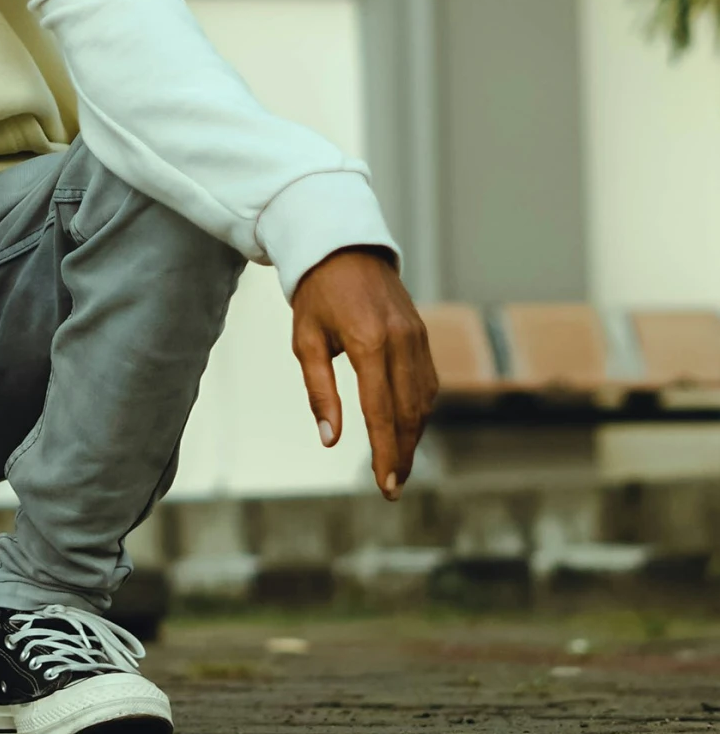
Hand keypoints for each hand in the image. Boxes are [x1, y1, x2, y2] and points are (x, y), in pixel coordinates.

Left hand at [290, 248, 436, 499]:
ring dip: (414, 436)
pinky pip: (428, 382)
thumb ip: (319, 391)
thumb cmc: (316, 295)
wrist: (343, 247)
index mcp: (368, 342)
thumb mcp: (305, 340)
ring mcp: (417, 337)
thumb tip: (330, 439)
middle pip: (409, 413)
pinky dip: (420, 410)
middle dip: (403, 454)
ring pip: (424, 401)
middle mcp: (400, 341)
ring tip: (397, 464)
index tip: (386, 486)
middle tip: (393, 486)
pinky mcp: (423, 334)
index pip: (382, 412)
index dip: (385, 453)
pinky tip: (407, 428)